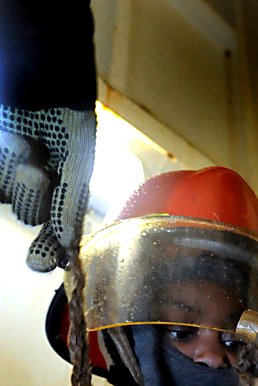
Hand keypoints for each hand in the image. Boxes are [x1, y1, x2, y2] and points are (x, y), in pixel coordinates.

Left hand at [0, 105, 95, 269]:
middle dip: (32, 198)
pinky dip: (5, 163)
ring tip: (24, 142)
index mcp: (66, 193)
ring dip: (15, 174)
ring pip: (8, 197)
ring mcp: (14, 174)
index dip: (48, 252)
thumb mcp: (78, 161)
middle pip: (29, 214)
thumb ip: (71, 203)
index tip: (41, 264)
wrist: (41, 76)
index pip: (56, 233)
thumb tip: (68, 243)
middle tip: (38, 171)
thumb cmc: (67, 116)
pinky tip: (14, 139)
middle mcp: (40, 188)